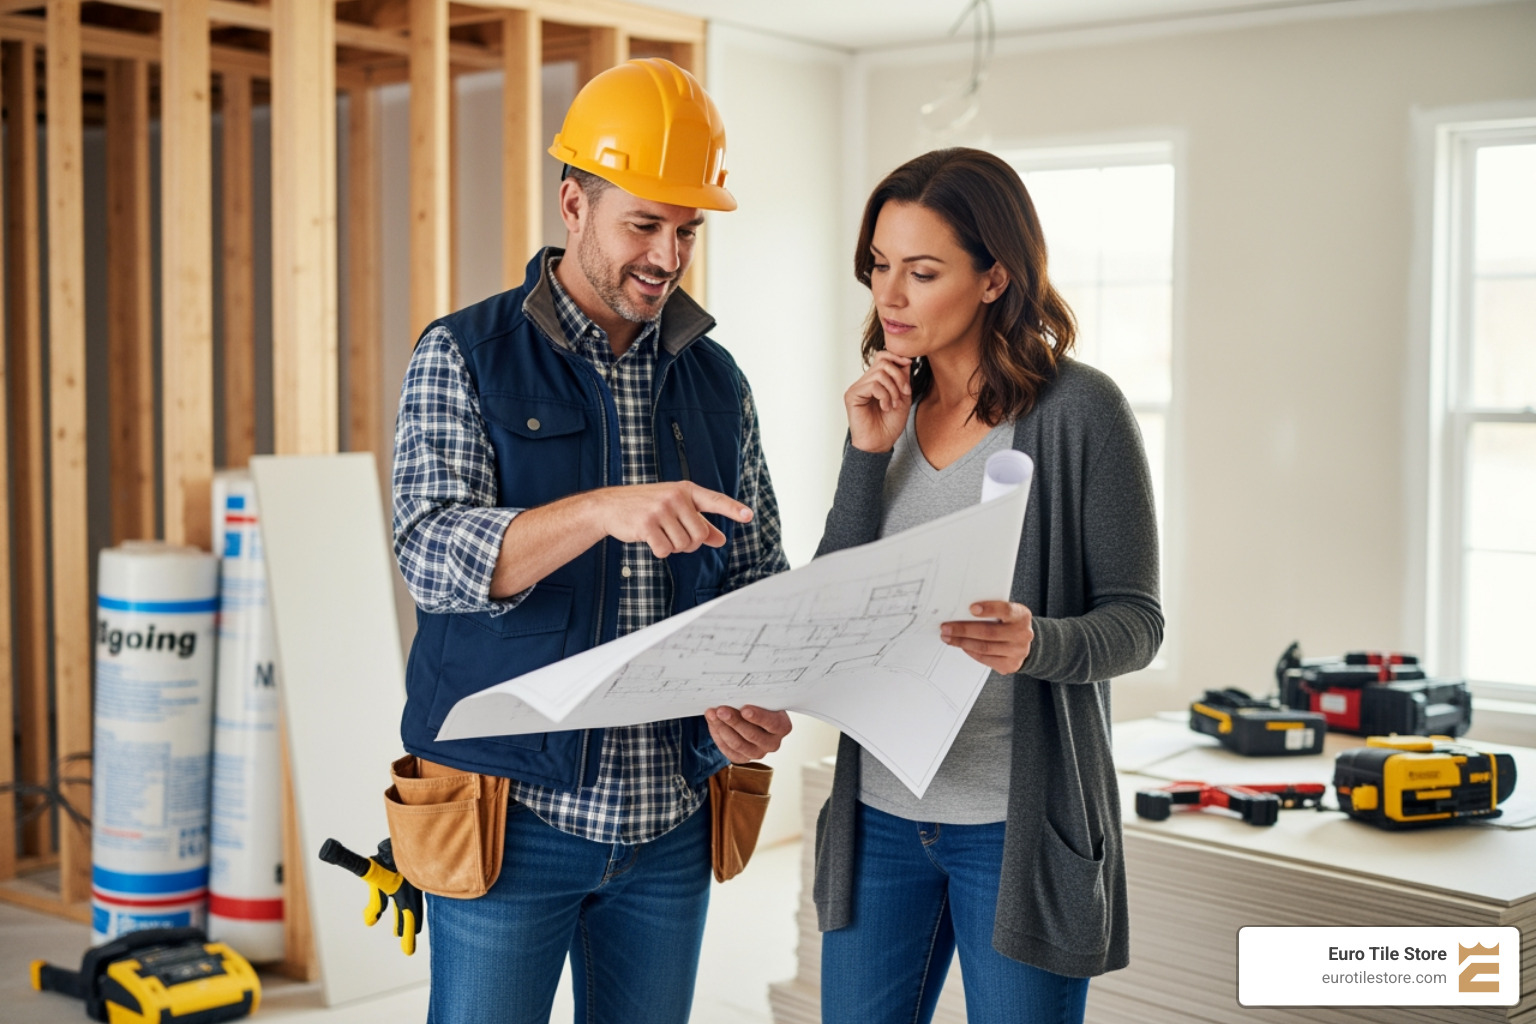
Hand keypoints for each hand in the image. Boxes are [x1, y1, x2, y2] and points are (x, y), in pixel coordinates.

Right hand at [592, 481, 752, 558]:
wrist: (610, 507)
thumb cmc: (646, 507)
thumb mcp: (674, 509)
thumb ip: (699, 523)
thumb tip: (721, 540)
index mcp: (685, 490)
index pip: (714, 500)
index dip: (732, 509)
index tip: (748, 516)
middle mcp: (676, 497)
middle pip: (700, 534)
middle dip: (690, 543)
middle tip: (675, 536)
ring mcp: (661, 509)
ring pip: (683, 545)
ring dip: (673, 547)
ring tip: (659, 534)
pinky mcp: (647, 524)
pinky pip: (666, 550)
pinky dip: (660, 551)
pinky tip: (649, 539)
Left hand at [704, 705, 791, 762]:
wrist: (753, 716)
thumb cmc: (759, 704)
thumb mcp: (761, 699)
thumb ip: (753, 698)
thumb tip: (735, 695)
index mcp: (782, 726)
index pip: (773, 724)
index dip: (759, 717)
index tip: (744, 709)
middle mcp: (772, 743)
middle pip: (752, 735)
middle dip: (734, 721)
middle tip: (721, 710)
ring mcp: (758, 753)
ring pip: (738, 744)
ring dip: (722, 728)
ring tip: (712, 714)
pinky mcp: (743, 758)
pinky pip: (728, 750)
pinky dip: (718, 735)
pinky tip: (712, 723)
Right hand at [844, 350, 912, 452]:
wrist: (880, 443)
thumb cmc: (890, 424)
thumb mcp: (903, 397)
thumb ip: (903, 379)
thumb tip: (905, 360)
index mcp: (875, 381)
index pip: (882, 356)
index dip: (896, 356)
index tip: (909, 364)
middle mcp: (864, 382)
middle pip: (883, 362)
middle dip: (899, 376)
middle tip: (904, 393)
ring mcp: (857, 388)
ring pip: (880, 373)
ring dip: (893, 389)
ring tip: (894, 404)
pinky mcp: (852, 395)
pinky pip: (873, 385)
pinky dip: (884, 395)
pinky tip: (885, 407)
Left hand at [941, 601, 1033, 673]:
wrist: (1022, 642)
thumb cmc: (1008, 622)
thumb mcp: (1005, 611)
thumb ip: (990, 610)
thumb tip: (962, 610)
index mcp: (1021, 615)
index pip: (1005, 610)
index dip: (988, 609)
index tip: (971, 608)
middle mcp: (1023, 634)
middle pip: (989, 632)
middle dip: (964, 630)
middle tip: (946, 628)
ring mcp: (1018, 651)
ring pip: (984, 647)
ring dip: (962, 642)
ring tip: (948, 637)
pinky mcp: (1010, 664)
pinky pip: (985, 659)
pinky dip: (970, 652)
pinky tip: (962, 646)